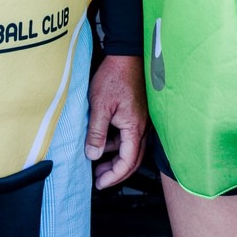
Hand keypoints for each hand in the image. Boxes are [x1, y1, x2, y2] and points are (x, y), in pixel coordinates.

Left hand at [84, 54, 146, 188]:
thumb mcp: (99, 105)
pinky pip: (130, 136)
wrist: (127, 54)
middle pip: (133, 159)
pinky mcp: (138, 113)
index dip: (114, 176)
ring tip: (97, 161)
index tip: (100, 182)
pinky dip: (118, 144)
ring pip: (132, 148)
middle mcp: (143, 127)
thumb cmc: (115, 76)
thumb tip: (93, 155)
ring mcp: (142, 120)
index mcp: (134, 127)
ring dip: (116, 158)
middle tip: (100, 179)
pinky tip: (104, 141)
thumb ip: (97, 132)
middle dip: (116, 172)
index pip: (127, 161)